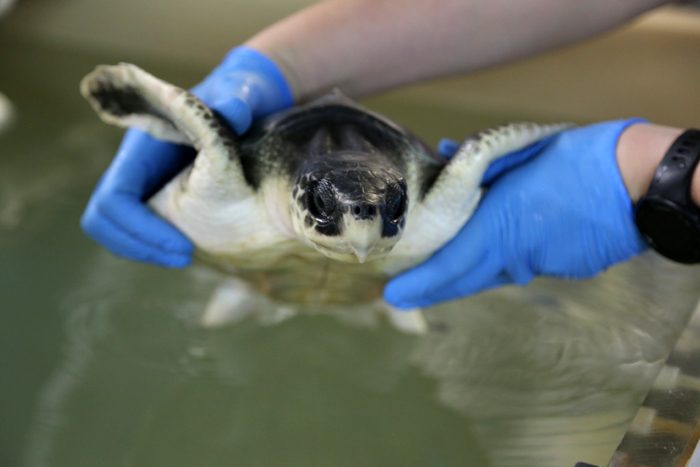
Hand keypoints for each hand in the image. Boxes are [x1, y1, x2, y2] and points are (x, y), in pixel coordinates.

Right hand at [81, 47, 292, 266]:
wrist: (240, 99)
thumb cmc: (236, 96)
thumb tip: (236, 109)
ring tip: (187, 256)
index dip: (140, 227)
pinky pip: (136, 230)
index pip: (115, 196)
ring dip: (145, 249)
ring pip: (115, 228)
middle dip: (138, 244)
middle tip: (185, 257)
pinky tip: (192, 247)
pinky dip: (154, 245)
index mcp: (143, 144)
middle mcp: (133, 164)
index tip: (184, 246)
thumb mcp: (239, 96)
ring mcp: (141, 182)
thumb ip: (236, 102)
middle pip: (103, 218)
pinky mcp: (155, 196)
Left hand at [384, 119, 647, 308]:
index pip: (450, 264)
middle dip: (435, 289)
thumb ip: (480, 160)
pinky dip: (504, 262)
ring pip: (495, 274)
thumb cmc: (575, 160)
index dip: (421, 284)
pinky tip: (498, 251)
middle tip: (405, 295)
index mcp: (498, 227)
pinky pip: (522, 267)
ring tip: (439, 275)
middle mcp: (514, 255)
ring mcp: (540, 265)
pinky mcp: (564, 268)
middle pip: (467, 279)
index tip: (393, 296)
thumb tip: (450, 151)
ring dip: (468, 274)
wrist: (636, 181)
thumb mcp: (521, 152)